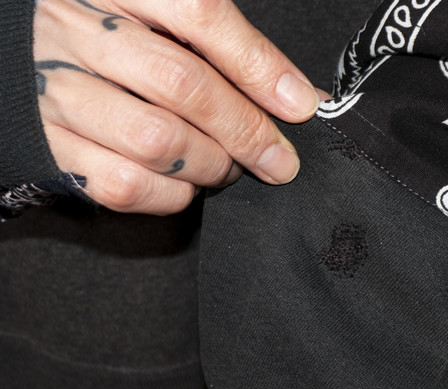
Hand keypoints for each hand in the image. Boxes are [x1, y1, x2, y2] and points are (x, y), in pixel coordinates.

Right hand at [33, 0, 320, 213]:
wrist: (15, 58)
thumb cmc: (105, 37)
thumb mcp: (154, 17)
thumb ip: (221, 49)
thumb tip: (297, 96)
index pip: (199, 15)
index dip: (258, 64)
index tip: (300, 103)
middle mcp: (80, 31)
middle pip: (182, 83)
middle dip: (246, 130)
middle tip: (277, 158)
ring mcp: (56, 90)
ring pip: (155, 139)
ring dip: (212, 165)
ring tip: (229, 166)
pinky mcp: (46, 146)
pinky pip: (123, 183)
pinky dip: (172, 193)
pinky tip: (185, 181)